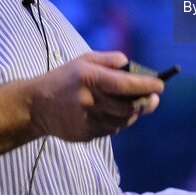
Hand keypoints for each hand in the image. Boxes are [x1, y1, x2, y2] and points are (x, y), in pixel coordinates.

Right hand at [28, 51, 162, 141]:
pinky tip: (114, 113)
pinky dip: (118, 122)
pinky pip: (111, 130)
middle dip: (146, 102)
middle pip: (128, 107)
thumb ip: (109, 59)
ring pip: (123, 121)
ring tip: (135, 104)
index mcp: (89, 78)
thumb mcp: (84, 60)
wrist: (35, 106)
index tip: (160, 85)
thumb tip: (131, 66)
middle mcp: (89, 100)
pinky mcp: (85, 135)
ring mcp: (86, 120)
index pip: (125, 84)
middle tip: (153, 97)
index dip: (146, 85)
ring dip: (134, 113)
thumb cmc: (64, 79)